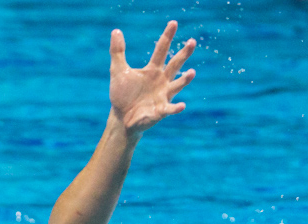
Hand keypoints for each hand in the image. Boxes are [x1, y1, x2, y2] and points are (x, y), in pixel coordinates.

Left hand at [109, 20, 195, 134]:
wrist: (121, 117)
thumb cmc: (123, 94)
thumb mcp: (118, 71)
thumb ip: (117, 52)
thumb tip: (115, 31)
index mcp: (153, 70)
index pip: (162, 49)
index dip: (167, 36)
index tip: (173, 23)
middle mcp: (161, 80)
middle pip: (175, 64)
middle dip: (183, 54)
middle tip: (192, 42)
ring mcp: (163, 95)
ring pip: (177, 85)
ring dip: (185, 80)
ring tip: (192, 72)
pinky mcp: (160, 110)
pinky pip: (170, 108)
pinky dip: (176, 108)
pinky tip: (182, 105)